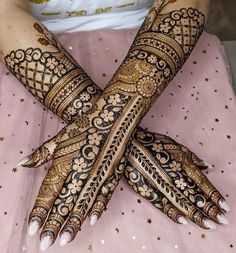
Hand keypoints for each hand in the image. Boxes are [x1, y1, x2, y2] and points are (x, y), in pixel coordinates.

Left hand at [24, 87, 142, 249]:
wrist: (114, 116)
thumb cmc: (86, 125)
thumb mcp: (61, 136)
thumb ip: (41, 153)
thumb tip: (20, 164)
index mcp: (66, 163)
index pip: (49, 192)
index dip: (40, 211)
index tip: (32, 229)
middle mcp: (81, 172)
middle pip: (65, 203)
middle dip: (54, 224)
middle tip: (45, 244)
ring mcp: (98, 174)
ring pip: (83, 204)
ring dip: (73, 223)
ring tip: (63, 240)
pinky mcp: (112, 174)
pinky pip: (104, 195)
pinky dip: (97, 209)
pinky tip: (90, 222)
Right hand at [124, 128, 228, 227]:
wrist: (130, 144)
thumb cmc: (154, 143)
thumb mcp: (176, 145)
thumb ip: (192, 157)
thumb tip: (208, 167)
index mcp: (182, 163)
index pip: (202, 183)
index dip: (214, 195)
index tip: (225, 207)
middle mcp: (174, 175)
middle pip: (195, 195)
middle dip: (210, 209)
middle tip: (223, 221)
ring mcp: (161, 184)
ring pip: (182, 203)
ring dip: (196, 215)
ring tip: (209, 226)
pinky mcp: (148, 190)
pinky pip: (162, 205)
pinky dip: (173, 213)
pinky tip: (184, 221)